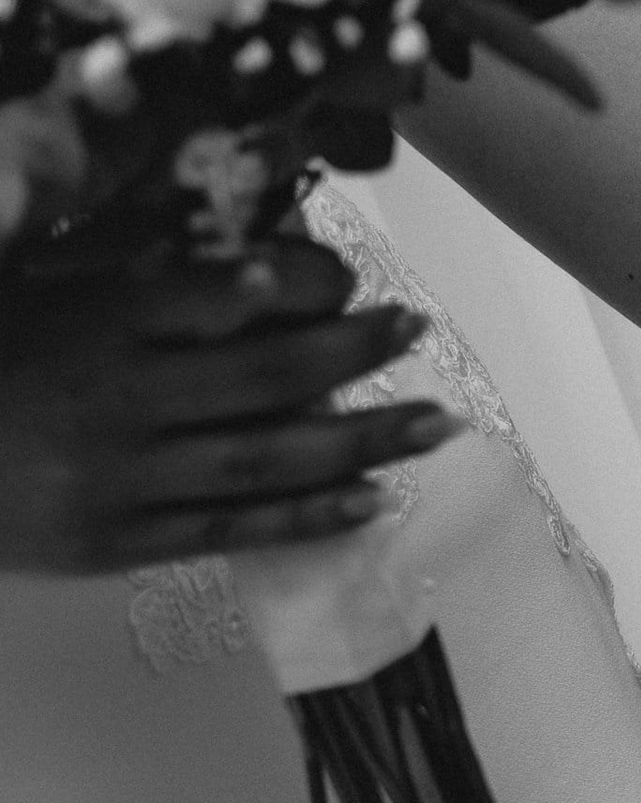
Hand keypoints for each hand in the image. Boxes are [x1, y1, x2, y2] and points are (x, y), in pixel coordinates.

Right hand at [0, 240, 456, 578]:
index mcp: (100, 317)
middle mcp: (119, 396)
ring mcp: (117, 477)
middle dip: (357, 353)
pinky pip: (226, 528)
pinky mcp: (111, 543)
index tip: (349, 273)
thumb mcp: (43, 280)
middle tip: (417, 328)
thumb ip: (135, 265)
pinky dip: (302, 516)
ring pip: (265, 458)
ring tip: (435, 423)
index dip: (303, 280)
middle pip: (268, 374)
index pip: (230, 290)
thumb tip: (256, 259)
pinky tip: (367, 499)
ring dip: (362, 440)